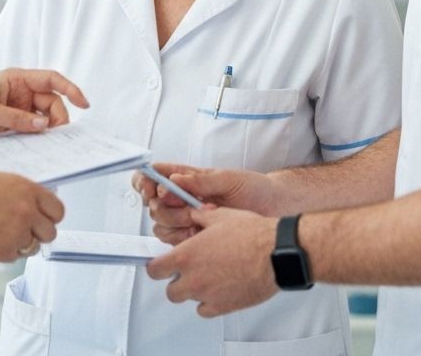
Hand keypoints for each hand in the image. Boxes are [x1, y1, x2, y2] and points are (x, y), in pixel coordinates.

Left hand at [0, 67, 88, 141]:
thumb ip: (15, 118)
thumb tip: (43, 124)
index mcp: (16, 79)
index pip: (51, 79)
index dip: (70, 89)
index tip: (84, 103)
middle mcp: (20, 94)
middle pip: (52, 103)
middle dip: (59, 118)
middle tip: (58, 136)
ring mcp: (17, 112)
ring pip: (44, 120)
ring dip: (48, 131)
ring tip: (49, 144)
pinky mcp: (12, 129)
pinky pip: (32, 133)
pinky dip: (38, 140)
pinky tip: (38, 149)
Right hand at [0, 168, 64, 261]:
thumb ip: (18, 190)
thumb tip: (31, 199)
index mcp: (27, 189)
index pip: (58, 209)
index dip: (51, 215)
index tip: (44, 218)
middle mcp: (27, 212)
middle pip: (50, 232)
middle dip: (39, 232)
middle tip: (24, 229)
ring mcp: (16, 233)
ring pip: (32, 247)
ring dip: (21, 243)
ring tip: (0, 232)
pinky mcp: (3, 252)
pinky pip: (14, 256)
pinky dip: (5, 251)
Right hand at [133, 164, 276, 243]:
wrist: (275, 212)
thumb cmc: (255, 190)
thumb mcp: (228, 179)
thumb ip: (201, 180)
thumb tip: (174, 178)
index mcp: (189, 179)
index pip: (155, 177)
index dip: (145, 182)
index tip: (150, 187)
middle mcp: (185, 200)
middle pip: (154, 205)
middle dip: (164, 206)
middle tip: (183, 205)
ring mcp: (189, 221)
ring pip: (161, 226)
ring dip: (174, 223)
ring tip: (195, 220)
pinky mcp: (197, 240)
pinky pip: (176, 243)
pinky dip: (183, 239)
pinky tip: (199, 233)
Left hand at [146, 207, 278, 316]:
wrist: (274, 253)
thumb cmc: (251, 234)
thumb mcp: (219, 216)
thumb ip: (199, 218)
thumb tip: (193, 214)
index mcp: (187, 254)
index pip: (155, 269)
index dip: (156, 267)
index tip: (160, 265)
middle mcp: (194, 278)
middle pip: (170, 291)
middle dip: (175, 281)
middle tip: (184, 272)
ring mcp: (208, 295)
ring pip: (188, 301)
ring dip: (192, 291)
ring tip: (205, 278)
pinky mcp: (224, 307)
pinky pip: (205, 311)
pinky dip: (208, 303)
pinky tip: (216, 290)